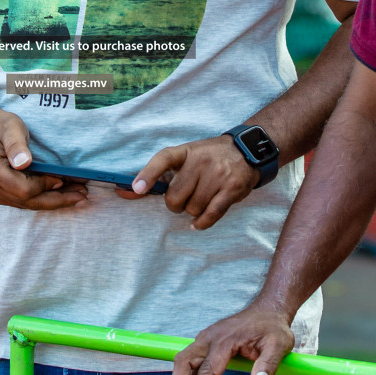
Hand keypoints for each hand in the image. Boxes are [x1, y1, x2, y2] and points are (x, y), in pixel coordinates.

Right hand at [0, 109, 86, 210]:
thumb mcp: (10, 127)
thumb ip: (16, 144)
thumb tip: (24, 163)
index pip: (24, 189)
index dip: (46, 185)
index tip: (63, 178)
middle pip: (28, 201)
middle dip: (57, 199)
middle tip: (82, 195)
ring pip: (28, 204)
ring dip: (54, 200)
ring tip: (77, 195)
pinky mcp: (0, 196)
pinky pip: (25, 202)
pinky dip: (44, 198)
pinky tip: (61, 193)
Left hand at [126, 135, 257, 228]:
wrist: (247, 151)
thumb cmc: (210, 157)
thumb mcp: (188, 155)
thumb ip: (162, 173)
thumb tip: (128, 191)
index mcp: (186, 151)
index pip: (163, 159)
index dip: (148, 174)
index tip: (136, 189)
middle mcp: (201, 161)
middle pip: (175, 197)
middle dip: (176, 204)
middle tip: (184, 199)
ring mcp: (217, 175)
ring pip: (192, 208)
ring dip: (192, 211)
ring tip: (199, 200)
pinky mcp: (231, 189)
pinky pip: (210, 215)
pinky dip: (201, 223)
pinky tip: (198, 223)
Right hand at [171, 302, 294, 374]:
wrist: (267, 311)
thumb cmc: (272, 328)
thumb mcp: (279, 345)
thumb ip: (268, 365)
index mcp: (225, 340)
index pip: (206, 369)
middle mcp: (209, 338)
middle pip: (184, 362)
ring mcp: (206, 340)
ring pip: (188, 366)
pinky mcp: (207, 345)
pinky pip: (196, 365)